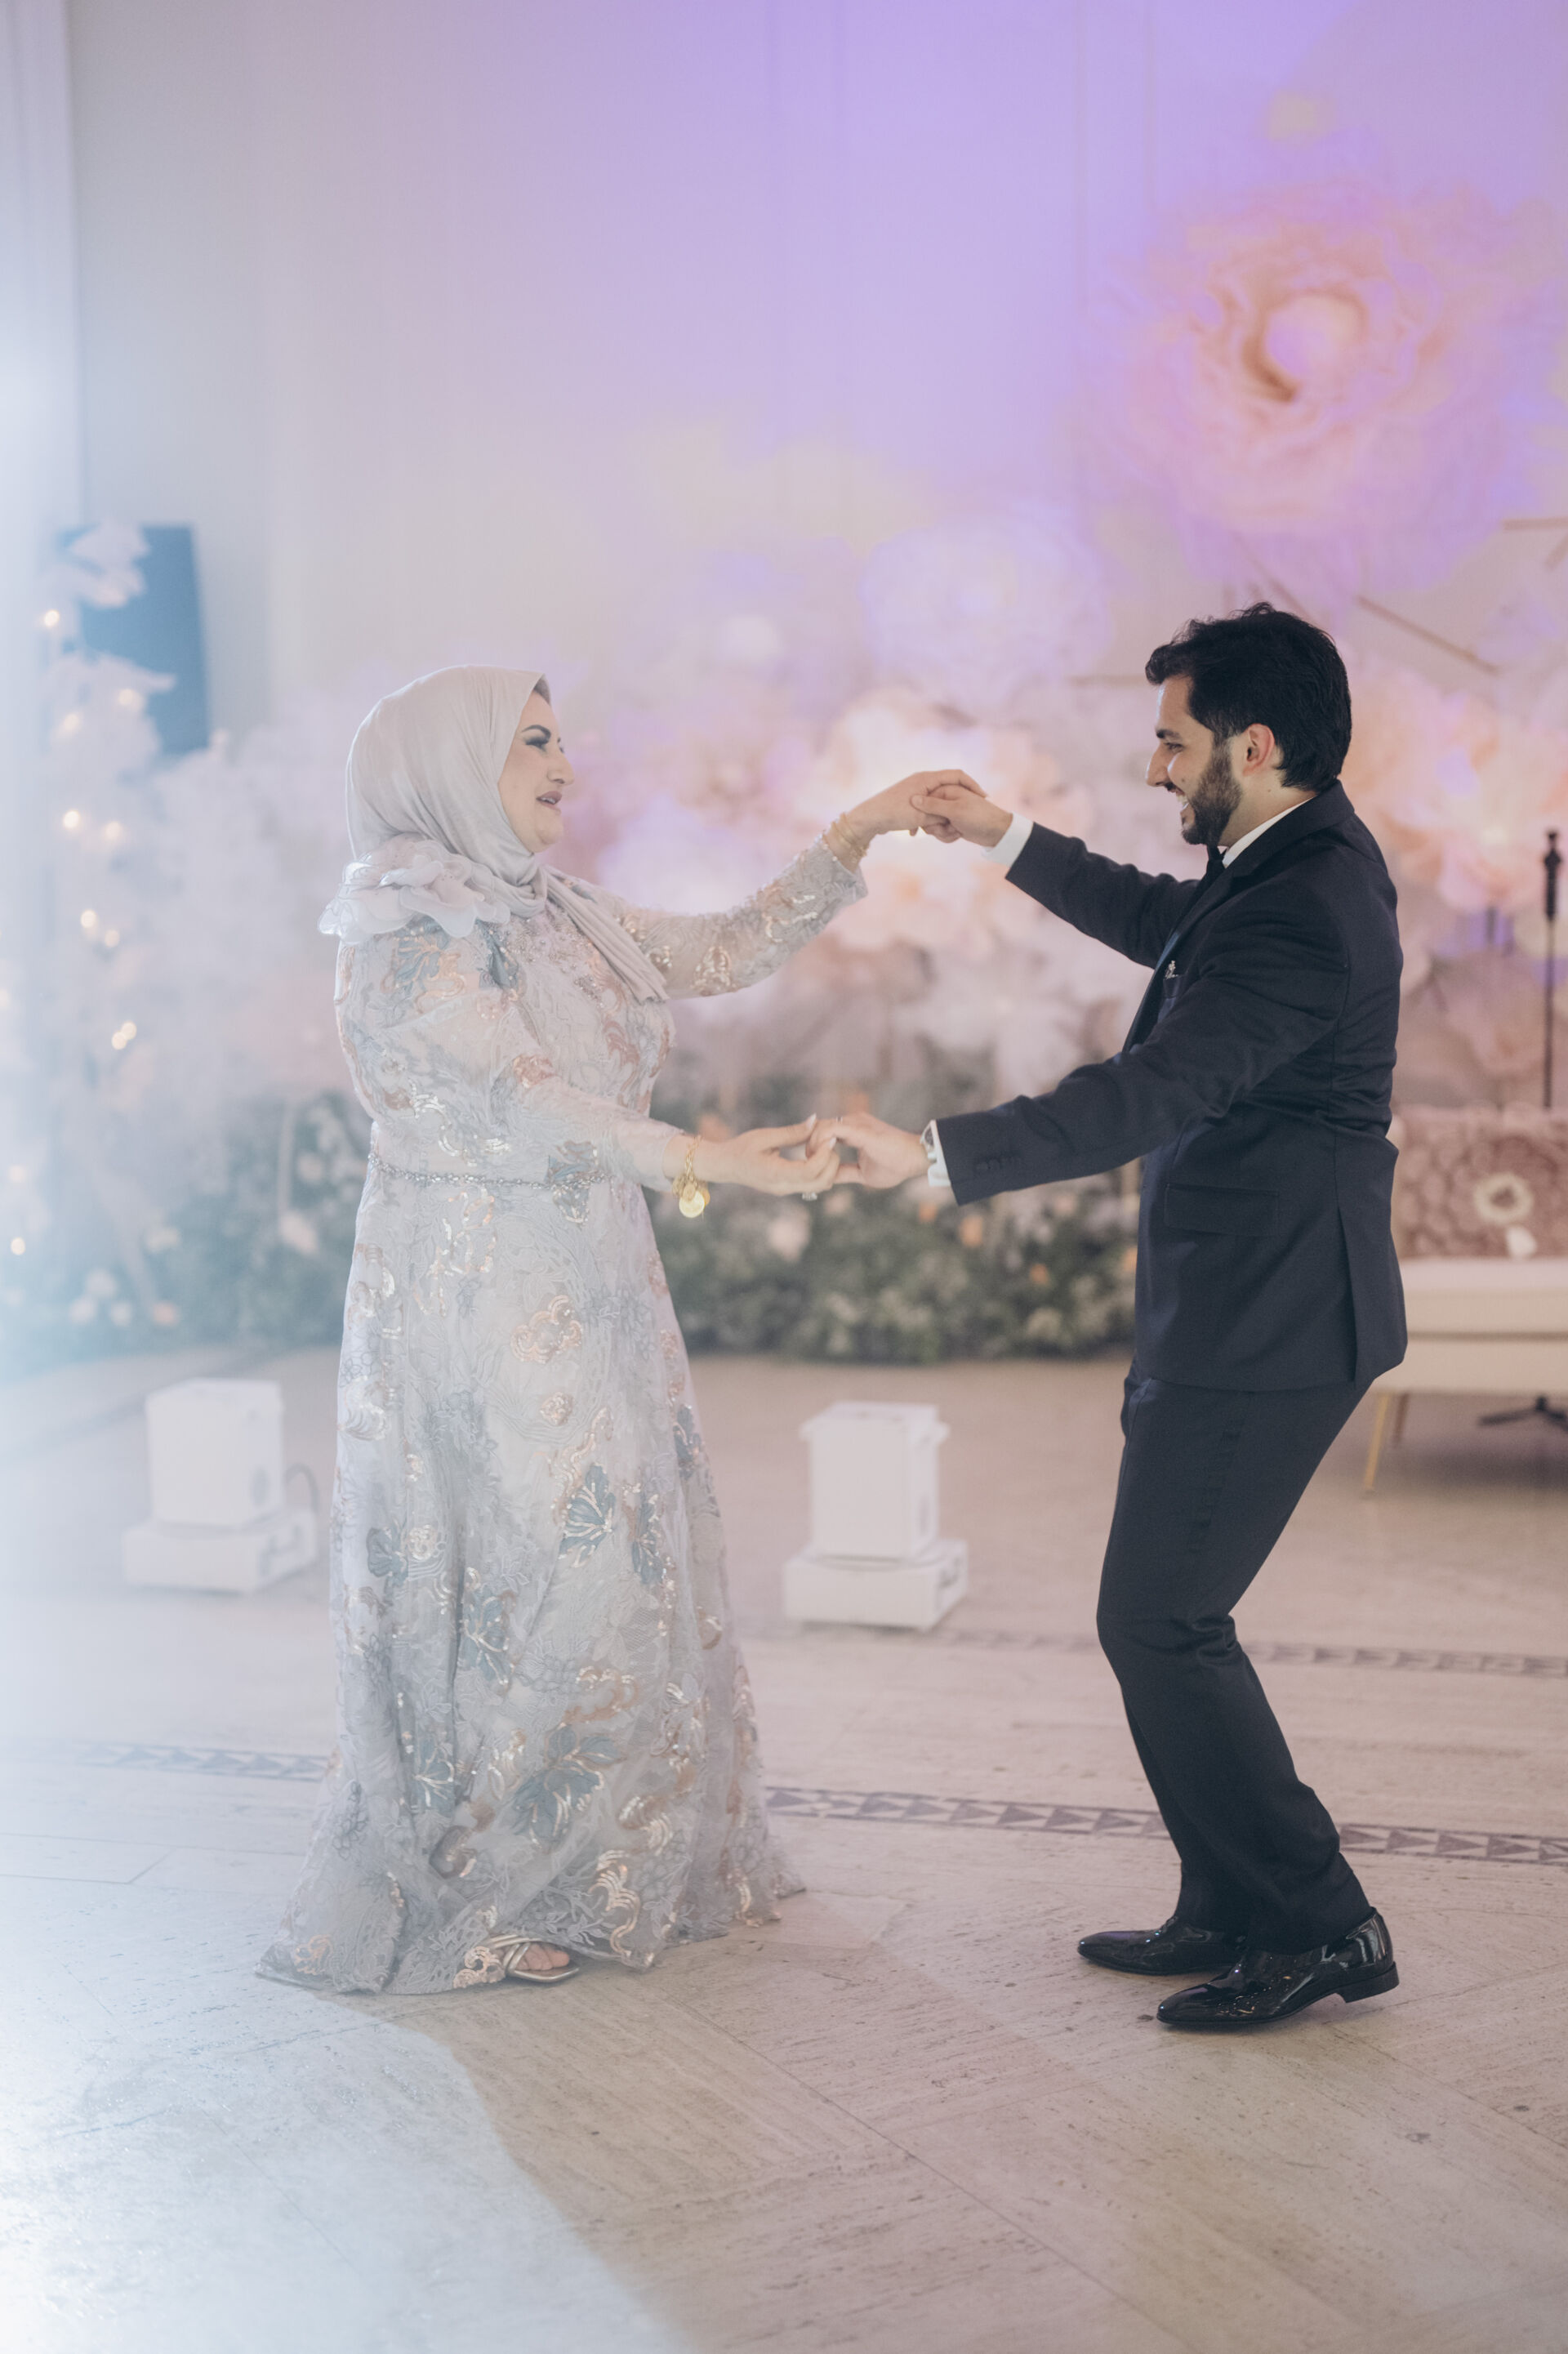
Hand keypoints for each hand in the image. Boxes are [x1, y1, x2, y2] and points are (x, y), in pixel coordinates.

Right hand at [668, 1119, 840, 1196]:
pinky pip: (813, 1184)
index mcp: (775, 1174)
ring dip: (828, 1168)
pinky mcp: (788, 1188)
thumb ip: (792, 1132)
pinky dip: (821, 1170)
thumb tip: (815, 1121)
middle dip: (832, 1163)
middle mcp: (783, 1186)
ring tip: (822, 1147)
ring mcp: (786, 1190)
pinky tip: (815, 1153)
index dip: (825, 1155)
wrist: (725, 1166)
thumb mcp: (764, 1136)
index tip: (830, 1138)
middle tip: (830, 1142)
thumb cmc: (741, 1148)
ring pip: (821, 1186)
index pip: (810, 1171)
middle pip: (822, 1183)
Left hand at [809, 1109, 926, 1189]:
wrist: (915, 1159)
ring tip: (815, 1163)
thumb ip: (845, 1172)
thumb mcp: (864, 1173)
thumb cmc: (896, 1165)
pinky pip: (830, 1131)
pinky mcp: (858, 1129)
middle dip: (809, 1146)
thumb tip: (828, 1179)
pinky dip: (821, 1144)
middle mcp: (852, 1121)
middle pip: (818, 1127)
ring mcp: (855, 1123)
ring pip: (820, 1126)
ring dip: (813, 1146)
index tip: (811, 1165)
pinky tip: (823, 1159)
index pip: (825, 1132)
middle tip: (809, 1165)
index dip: (814, 1147)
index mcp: (853, 1130)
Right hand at [908, 772, 1013, 848]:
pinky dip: (947, 836)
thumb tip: (913, 799)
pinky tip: (957, 836)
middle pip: (926, 815)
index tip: (930, 821)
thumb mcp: (954, 810)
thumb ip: (933, 805)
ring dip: (942, 832)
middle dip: (935, 825)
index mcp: (946, 789)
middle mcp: (946, 799)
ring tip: (956, 832)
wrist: (996, 831)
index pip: (924, 800)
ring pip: (932, 825)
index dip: (926, 812)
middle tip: (948, 827)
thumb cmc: (978, 817)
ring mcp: (948, 812)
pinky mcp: (951, 823)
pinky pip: (939, 832)